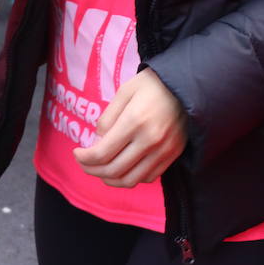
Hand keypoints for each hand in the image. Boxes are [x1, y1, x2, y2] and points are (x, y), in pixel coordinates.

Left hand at [73, 68, 185, 187]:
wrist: (187, 84)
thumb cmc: (152, 84)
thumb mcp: (124, 92)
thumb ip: (107, 118)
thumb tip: (96, 143)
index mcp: (134, 121)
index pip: (102, 153)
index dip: (84, 158)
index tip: (77, 153)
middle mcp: (150, 140)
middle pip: (113, 170)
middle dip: (92, 170)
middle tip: (84, 163)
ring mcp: (163, 151)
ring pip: (130, 180)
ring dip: (110, 179)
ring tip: (101, 170)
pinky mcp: (173, 155)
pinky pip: (148, 177)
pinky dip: (131, 177)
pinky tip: (124, 167)